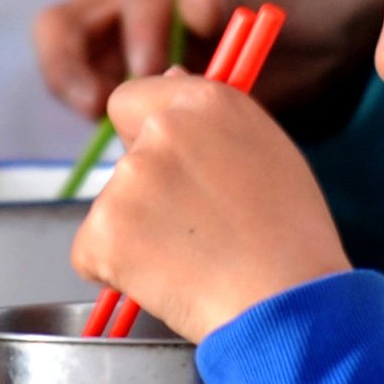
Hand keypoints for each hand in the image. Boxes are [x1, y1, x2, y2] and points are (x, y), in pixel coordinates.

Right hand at [33, 0, 382, 135]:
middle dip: (68, 70)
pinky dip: (113, 121)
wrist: (323, 34)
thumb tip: (193, 1)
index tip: (154, 67)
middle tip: (96, 108)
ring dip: (89, 101)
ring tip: (127, 130)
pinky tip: (144, 137)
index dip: (141, 28)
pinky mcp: (128, 76)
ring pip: (70, 67)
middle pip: (63, 26)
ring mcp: (121, 34)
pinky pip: (100, 100)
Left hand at [70, 73, 348, 343]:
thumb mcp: (267, 152)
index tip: (169, 169)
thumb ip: (210, 117)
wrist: (287, 304)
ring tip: (195, 260)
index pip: (132, 100)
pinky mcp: (105, 231)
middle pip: (124, 159)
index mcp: (205, 102)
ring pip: (111, 209)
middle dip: (145, 192)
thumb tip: (168, 78)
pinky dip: (117, 273)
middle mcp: (162, 130)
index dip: (144, 136)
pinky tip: (169, 281)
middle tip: (196, 230)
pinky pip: (93, 254)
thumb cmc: (291, 237)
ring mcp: (129, 180)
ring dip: (136, 235)